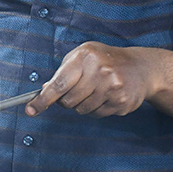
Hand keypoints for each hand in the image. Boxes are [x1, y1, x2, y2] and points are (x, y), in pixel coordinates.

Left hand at [26, 42, 153, 118]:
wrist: (141, 67)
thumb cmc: (104, 60)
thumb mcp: (81, 56)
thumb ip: (62, 72)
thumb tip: (44, 91)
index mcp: (85, 57)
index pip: (59, 84)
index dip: (43, 100)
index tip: (31, 110)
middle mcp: (100, 72)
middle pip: (68, 101)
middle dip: (65, 101)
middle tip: (74, 92)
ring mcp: (113, 88)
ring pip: (81, 110)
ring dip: (82, 105)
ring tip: (94, 91)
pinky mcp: (122, 102)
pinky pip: (97, 115)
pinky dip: (96, 109)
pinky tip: (105, 96)